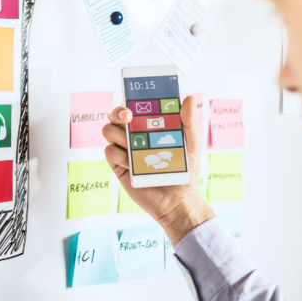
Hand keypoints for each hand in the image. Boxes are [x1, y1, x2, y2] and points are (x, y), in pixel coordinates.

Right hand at [102, 96, 213, 244]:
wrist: (177, 202)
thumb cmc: (186, 172)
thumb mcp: (193, 145)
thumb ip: (190, 122)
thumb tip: (188, 99)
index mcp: (149, 128)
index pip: (135, 107)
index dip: (130, 99)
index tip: (134, 100)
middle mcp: (134, 136)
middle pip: (115, 116)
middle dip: (117, 112)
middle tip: (128, 116)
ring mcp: (125, 150)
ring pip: (109, 131)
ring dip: (119, 134)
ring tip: (134, 145)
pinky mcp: (118, 166)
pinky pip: (110, 152)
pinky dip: (119, 154)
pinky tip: (132, 163)